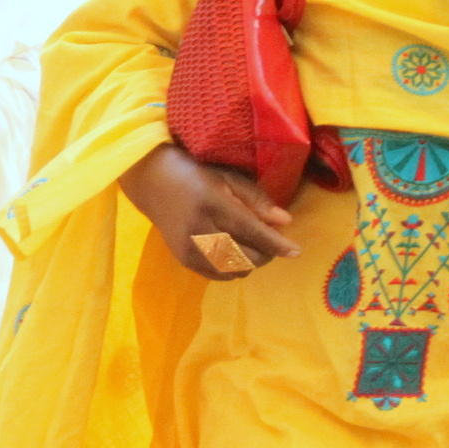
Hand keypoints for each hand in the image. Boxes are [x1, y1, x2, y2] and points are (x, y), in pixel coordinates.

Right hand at [119, 143, 298, 280]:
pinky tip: (236, 254)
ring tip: (253, 246)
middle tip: (272, 241)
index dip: (276, 244)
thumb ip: (256, 199)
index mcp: (212, 203)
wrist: (152, 182)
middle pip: (245, 255)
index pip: (251, 231)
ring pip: (233, 269)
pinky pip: (218, 275)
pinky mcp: (183, 259)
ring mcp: (189, 248)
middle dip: (266, 253)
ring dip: (251, 262)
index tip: (296, 251)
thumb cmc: (195, 172)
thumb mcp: (227, 176)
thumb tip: (285, 223)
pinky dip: (233, 268)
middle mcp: (199, 229)